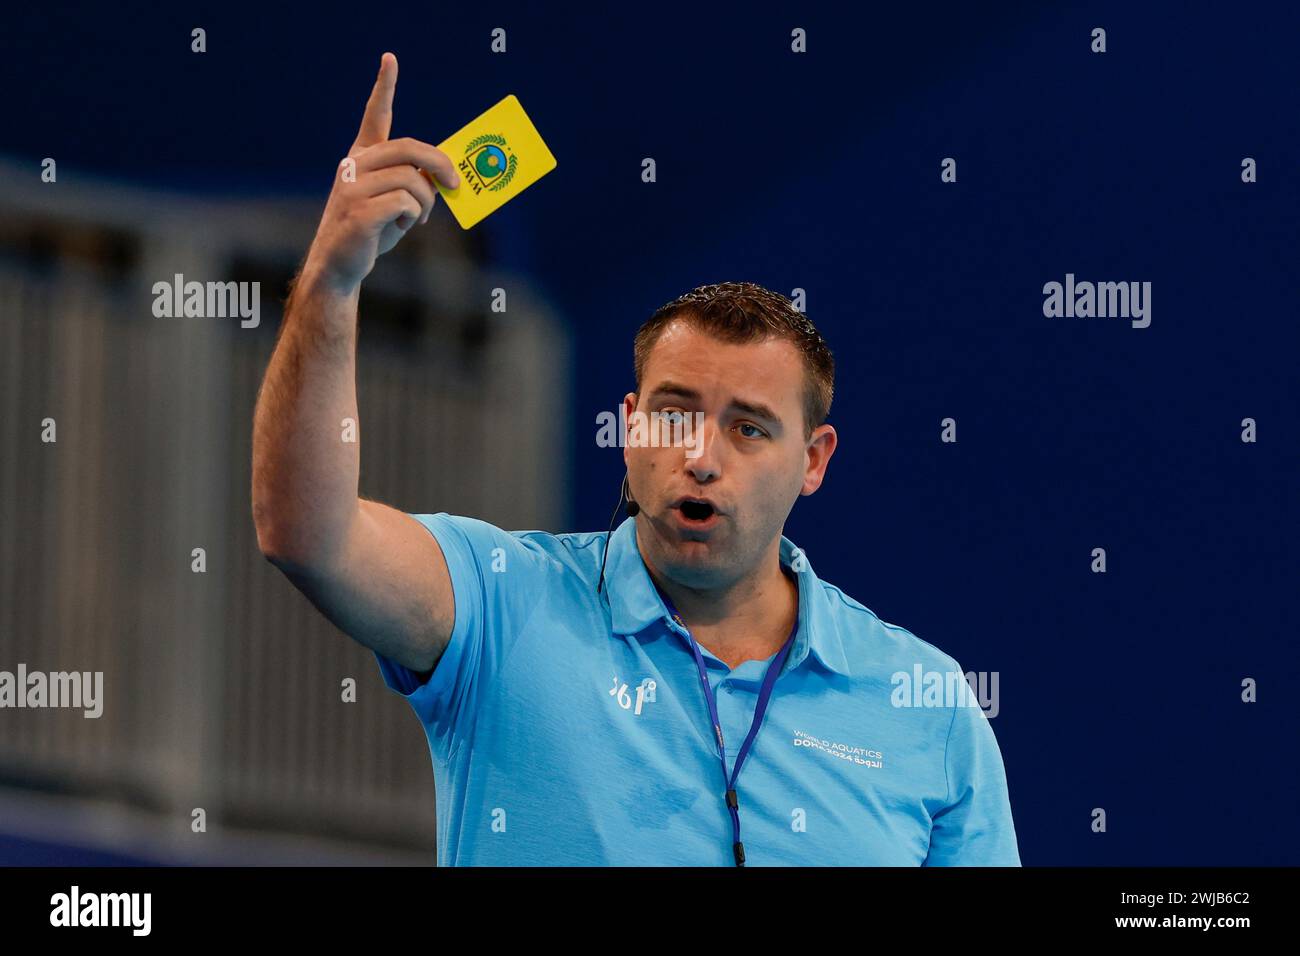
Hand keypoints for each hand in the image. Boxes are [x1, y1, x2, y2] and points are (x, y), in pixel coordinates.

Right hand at [303, 52, 459, 291]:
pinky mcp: (359, 212)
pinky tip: (403, 226)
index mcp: (361, 158)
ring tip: (417, 218)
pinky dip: (413, 216)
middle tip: (456, 184)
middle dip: (439, 164)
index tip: (390, 58)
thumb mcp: (395, 201)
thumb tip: (448, 175)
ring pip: (412, 180)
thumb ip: (414, 182)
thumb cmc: (371, 230)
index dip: (383, 87)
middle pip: (409, 149)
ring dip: (425, 202)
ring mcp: (353, 188)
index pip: (375, 116)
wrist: (339, 264)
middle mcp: (354, 166)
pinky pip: (404, 203)